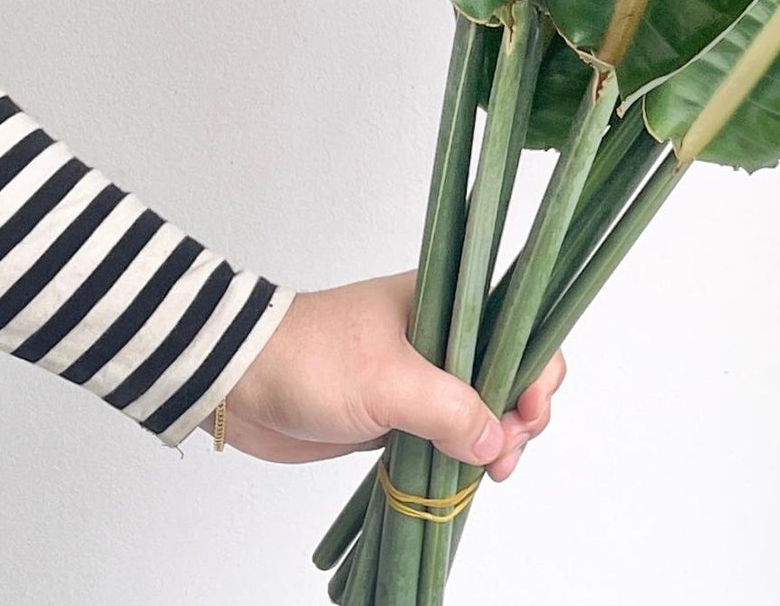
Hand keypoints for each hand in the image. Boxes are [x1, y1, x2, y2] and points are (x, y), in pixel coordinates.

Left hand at [220, 273, 564, 481]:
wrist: (243, 381)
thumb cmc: (314, 360)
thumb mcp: (389, 381)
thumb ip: (449, 411)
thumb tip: (497, 442)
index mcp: (449, 302)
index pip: (518, 325)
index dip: (536, 367)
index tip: (528, 412)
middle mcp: (443, 333)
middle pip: (508, 368)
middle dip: (520, 412)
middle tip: (506, 454)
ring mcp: (422, 373)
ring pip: (480, 405)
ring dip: (495, 440)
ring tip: (490, 472)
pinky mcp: (400, 410)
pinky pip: (448, 431)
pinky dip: (464, 454)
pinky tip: (468, 476)